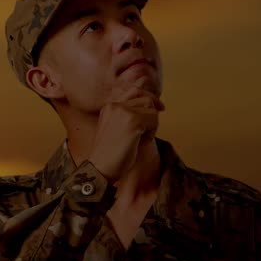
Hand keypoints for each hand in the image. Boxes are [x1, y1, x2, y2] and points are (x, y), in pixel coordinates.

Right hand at [86, 65, 163, 182]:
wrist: (100, 169)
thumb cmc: (111, 155)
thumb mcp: (118, 130)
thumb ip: (131, 116)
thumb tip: (154, 104)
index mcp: (109, 106)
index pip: (134, 91)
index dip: (149, 97)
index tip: (160, 108)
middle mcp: (114, 105)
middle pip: (145, 97)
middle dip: (152, 112)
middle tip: (152, 126)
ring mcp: (123, 111)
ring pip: (151, 107)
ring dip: (151, 124)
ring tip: (140, 139)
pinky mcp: (132, 121)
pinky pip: (154, 119)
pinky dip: (152, 132)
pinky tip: (140, 142)